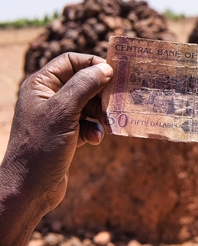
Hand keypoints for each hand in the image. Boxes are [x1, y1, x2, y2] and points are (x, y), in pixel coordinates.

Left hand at [0, 52, 112, 244]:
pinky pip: (86, 122)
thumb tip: (106, 68)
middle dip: (100, 93)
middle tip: (113, 103)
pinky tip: (96, 139)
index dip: (92, 64)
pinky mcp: (65, 133)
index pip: (70, 61)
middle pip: (83, 82)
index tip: (113, 75)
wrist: (29, 190)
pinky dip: (94, 128)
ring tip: (106, 124)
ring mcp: (57, 116)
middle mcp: (48, 97)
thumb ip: (85, 85)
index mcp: (41, 85)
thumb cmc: (41, 147)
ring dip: (100, 113)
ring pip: (88, 103)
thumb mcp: (64, 112)